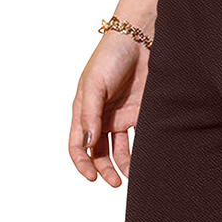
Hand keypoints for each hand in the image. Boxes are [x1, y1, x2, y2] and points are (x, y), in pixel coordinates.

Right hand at [68, 31, 149, 184]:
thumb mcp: (95, 85)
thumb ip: (90, 114)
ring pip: (117, 148)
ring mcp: (119, 115)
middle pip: (97, 151)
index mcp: (83, 109)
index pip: (77, 144)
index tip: (91, 178)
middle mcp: (99, 115)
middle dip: (103, 168)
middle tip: (115, 183)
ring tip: (129, 176)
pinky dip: (138, 151)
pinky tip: (143, 161)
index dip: (82, 163)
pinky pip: (136, 138)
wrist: (140, 39)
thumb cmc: (111, 56)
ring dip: (121, 164)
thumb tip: (87, 145)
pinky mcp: (138, 113)